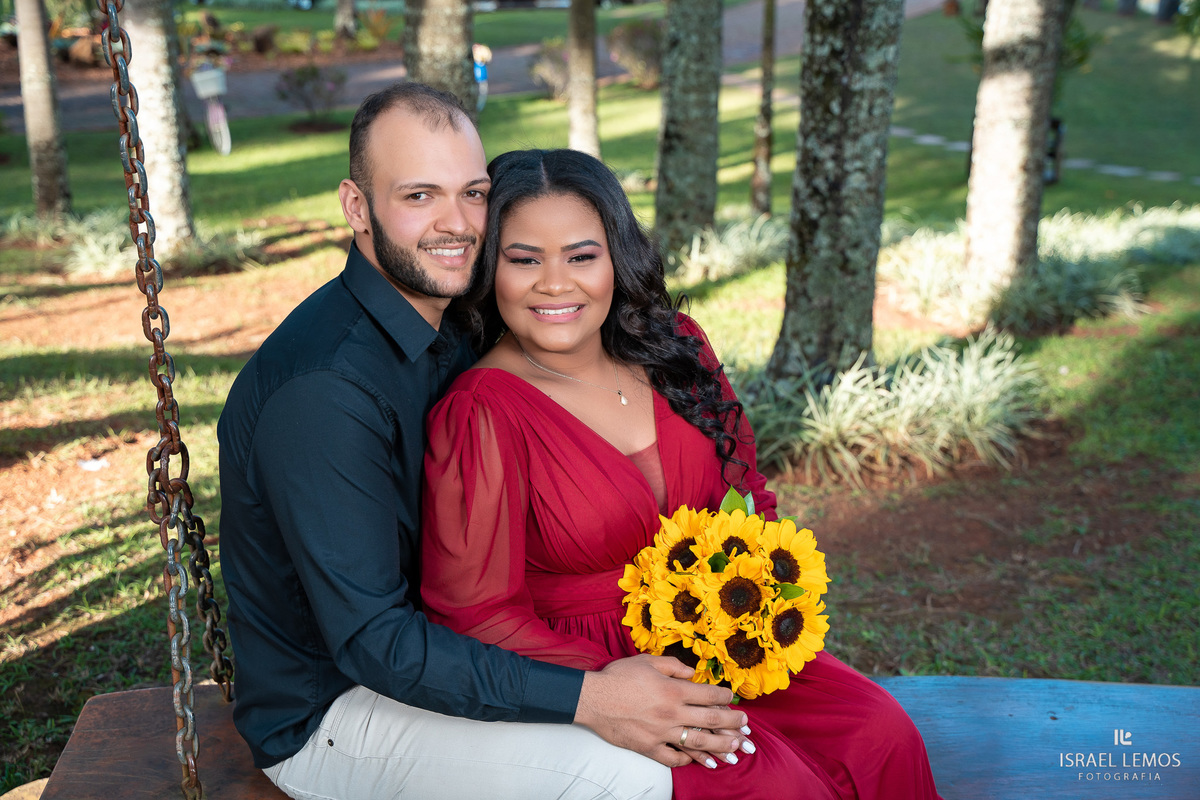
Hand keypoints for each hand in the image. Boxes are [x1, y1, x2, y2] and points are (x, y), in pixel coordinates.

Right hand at [574, 654, 750, 767]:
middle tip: (746, 726)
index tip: (732, 697)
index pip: (709, 694)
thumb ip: (674, 666)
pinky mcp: (649, 747)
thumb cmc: (619, 676)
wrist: (593, 699)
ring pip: (698, 743)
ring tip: (735, 749)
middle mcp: (672, 713)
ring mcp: (661, 733)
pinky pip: (673, 758)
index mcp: (673, 690)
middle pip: (711, 721)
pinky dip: (687, 760)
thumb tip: (693, 673)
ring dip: (720, 746)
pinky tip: (698, 760)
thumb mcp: (648, 661)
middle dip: (733, 724)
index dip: (725, 696)